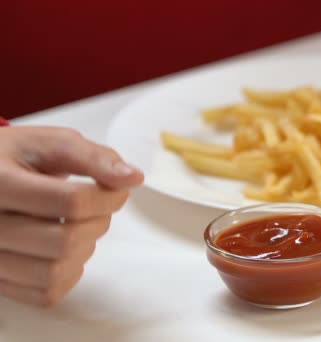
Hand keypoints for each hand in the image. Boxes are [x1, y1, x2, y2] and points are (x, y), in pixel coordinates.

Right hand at [0, 126, 142, 305]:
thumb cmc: (16, 158)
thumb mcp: (50, 143)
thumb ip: (93, 158)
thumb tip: (133, 178)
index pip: (70, 202)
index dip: (108, 197)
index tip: (118, 189)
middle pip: (65, 241)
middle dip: (98, 223)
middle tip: (97, 207)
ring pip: (55, 273)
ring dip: (84, 249)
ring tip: (79, 226)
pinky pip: (46, 293)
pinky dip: (69, 273)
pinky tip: (63, 248)